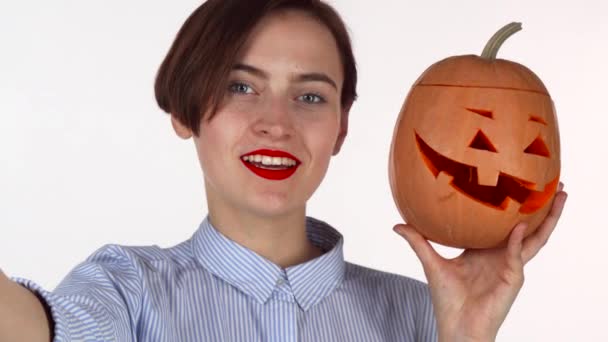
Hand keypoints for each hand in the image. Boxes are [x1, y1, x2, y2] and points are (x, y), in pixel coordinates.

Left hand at [393, 183, 567, 341]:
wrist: (457, 325)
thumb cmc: (447, 299)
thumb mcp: (431, 263)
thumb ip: (418, 242)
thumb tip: (397, 225)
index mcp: (484, 249)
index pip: (502, 223)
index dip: (511, 205)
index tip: (516, 182)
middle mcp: (501, 254)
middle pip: (526, 226)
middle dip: (542, 207)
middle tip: (554, 184)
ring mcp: (511, 265)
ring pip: (534, 238)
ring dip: (548, 218)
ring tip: (560, 196)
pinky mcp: (514, 278)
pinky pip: (517, 255)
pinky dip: (518, 240)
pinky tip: (519, 225)